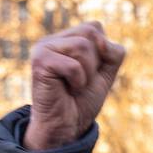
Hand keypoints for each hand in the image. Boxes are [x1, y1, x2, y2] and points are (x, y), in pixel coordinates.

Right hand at [24, 22, 126, 151]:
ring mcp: (43, 48)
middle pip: (91, 32)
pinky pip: (73, 65)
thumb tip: (101, 40)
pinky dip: (78, 81)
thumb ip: (113, 52)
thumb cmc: (83, 100)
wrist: (67, 126)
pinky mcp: (39, 61)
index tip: (90, 72)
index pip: (95, 27)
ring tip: (74, 85)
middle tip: (81, 80)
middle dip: (95, 62)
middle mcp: (52, 40)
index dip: (102, 52)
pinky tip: (66, 89)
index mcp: (65, 39)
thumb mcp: (106, 73)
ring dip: (87, 73)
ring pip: (83, 46)